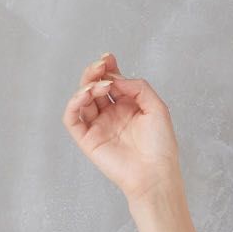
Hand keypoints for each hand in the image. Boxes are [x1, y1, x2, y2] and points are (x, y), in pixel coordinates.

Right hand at [61, 52, 181, 200]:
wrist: (155, 174)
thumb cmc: (161, 146)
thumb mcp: (157, 108)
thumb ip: (138, 88)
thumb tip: (116, 79)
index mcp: (128, 107)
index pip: (112, 82)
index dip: (108, 68)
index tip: (109, 58)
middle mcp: (112, 115)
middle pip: (95, 87)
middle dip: (95, 72)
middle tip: (101, 65)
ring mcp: (98, 126)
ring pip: (82, 100)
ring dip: (87, 86)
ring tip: (100, 85)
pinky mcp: (87, 139)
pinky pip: (72, 118)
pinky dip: (74, 103)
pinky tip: (86, 94)